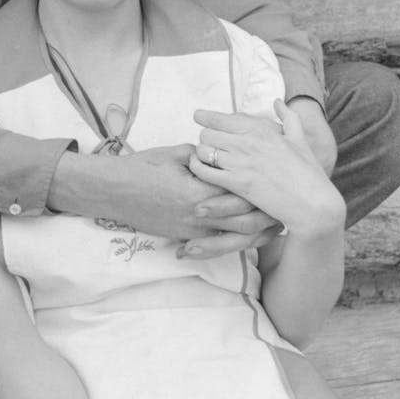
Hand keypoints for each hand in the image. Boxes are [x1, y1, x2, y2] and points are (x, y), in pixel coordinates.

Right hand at [115, 145, 278, 254]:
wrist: (113, 191)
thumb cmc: (141, 167)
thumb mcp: (174, 154)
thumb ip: (201, 156)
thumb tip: (218, 153)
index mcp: (199, 189)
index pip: (240, 191)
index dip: (262, 189)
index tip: (278, 183)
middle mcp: (199, 213)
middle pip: (245, 219)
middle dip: (268, 216)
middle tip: (286, 209)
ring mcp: (192, 230)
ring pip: (235, 237)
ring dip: (257, 234)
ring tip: (275, 227)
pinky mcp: (185, 237)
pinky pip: (217, 244)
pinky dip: (235, 242)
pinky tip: (248, 238)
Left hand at [189, 102, 344, 238]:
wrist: (314, 204)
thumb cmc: (308, 172)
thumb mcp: (300, 139)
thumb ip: (288, 117)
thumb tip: (277, 101)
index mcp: (260, 129)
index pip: (219, 117)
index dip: (204, 117)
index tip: (199, 118)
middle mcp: (248, 142)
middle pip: (207, 133)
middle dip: (205, 138)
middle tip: (208, 145)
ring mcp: (242, 163)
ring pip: (203, 150)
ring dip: (201, 154)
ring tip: (205, 159)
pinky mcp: (238, 183)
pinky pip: (205, 171)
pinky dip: (198, 169)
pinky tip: (201, 170)